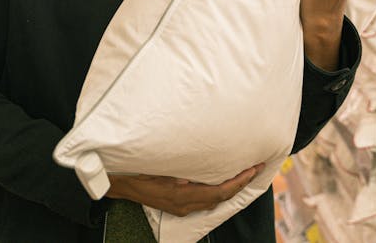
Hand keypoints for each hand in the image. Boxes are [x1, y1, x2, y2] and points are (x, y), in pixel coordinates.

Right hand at [105, 163, 264, 216]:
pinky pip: (204, 200)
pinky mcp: (178, 205)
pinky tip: (220, 182)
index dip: (238, 182)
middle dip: (239, 184)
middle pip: (220, 199)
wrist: (122, 184)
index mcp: (182, 197)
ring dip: (229, 188)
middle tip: (253, 169)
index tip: (251, 170)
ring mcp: (181, 207)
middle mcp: (184, 205)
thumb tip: (194, 176)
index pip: (219, 192)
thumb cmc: (138, 174)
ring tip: (242, 174)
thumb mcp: (159, 171)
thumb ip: (178, 175)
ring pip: (213, 201)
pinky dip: (216, 191)